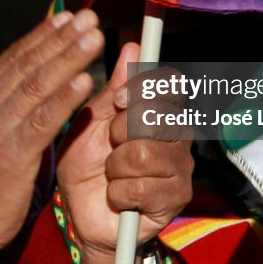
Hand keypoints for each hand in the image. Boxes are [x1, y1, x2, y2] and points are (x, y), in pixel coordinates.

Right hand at [0, 10, 103, 263]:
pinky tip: (85, 83)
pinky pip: (42, 121)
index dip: (44, 35)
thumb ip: (4, 112)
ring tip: (95, 38)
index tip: (68, 17)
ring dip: (70, 58)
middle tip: (90, 16)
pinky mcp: (11, 155)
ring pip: (39, 84)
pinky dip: (64, 99)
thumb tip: (27, 94)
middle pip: (30, 63)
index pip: (16, 58)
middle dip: (62, 37)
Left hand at [56, 44, 193, 263]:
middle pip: (157, 117)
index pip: (169, 84)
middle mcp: (177, 135)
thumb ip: (113, 89)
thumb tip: (133, 45)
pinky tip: (118, 197)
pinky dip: (119, 192)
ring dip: (116, 166)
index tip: (119, 100)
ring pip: (145, 153)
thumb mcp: (91, 122)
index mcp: (158, 111)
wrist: (82, 217)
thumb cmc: (86, 166)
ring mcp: (180, 168)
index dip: (143, 89)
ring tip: (111, 174)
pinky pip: (142, 186)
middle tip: (111, 145)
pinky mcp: (176, 199)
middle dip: (121, 132)